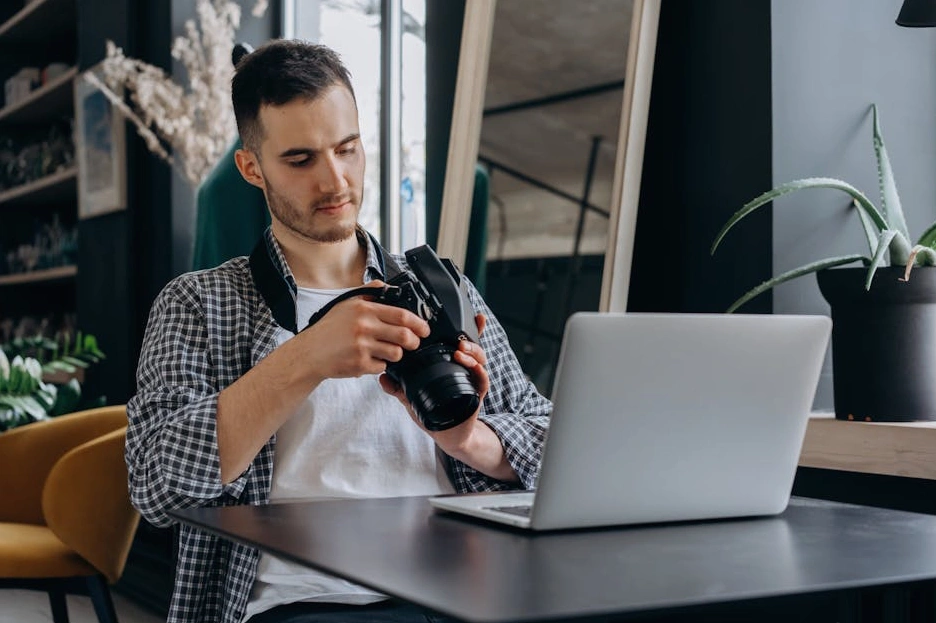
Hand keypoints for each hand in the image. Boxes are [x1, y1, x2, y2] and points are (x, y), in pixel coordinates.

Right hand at [300, 280, 430, 380]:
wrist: (309, 352)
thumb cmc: (328, 329)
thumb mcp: (347, 303)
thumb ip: (370, 293)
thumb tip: (389, 287)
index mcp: (364, 310)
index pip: (402, 315)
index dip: (419, 324)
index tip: (424, 329)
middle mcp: (364, 327)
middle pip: (405, 336)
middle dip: (414, 342)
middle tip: (413, 343)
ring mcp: (362, 347)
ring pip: (396, 353)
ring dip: (396, 354)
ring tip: (386, 351)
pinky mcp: (359, 364)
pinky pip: (382, 367)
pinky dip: (379, 365)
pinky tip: (369, 359)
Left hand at [379, 314, 488, 452]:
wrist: (447, 435)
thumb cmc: (432, 413)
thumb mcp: (411, 397)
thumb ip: (398, 387)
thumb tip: (382, 377)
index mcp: (450, 365)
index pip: (458, 342)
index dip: (466, 328)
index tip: (471, 316)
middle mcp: (463, 369)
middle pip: (472, 347)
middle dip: (471, 337)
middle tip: (459, 337)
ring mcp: (471, 381)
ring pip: (479, 360)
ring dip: (473, 353)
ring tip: (461, 350)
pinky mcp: (477, 395)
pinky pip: (482, 381)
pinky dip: (479, 373)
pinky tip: (474, 368)